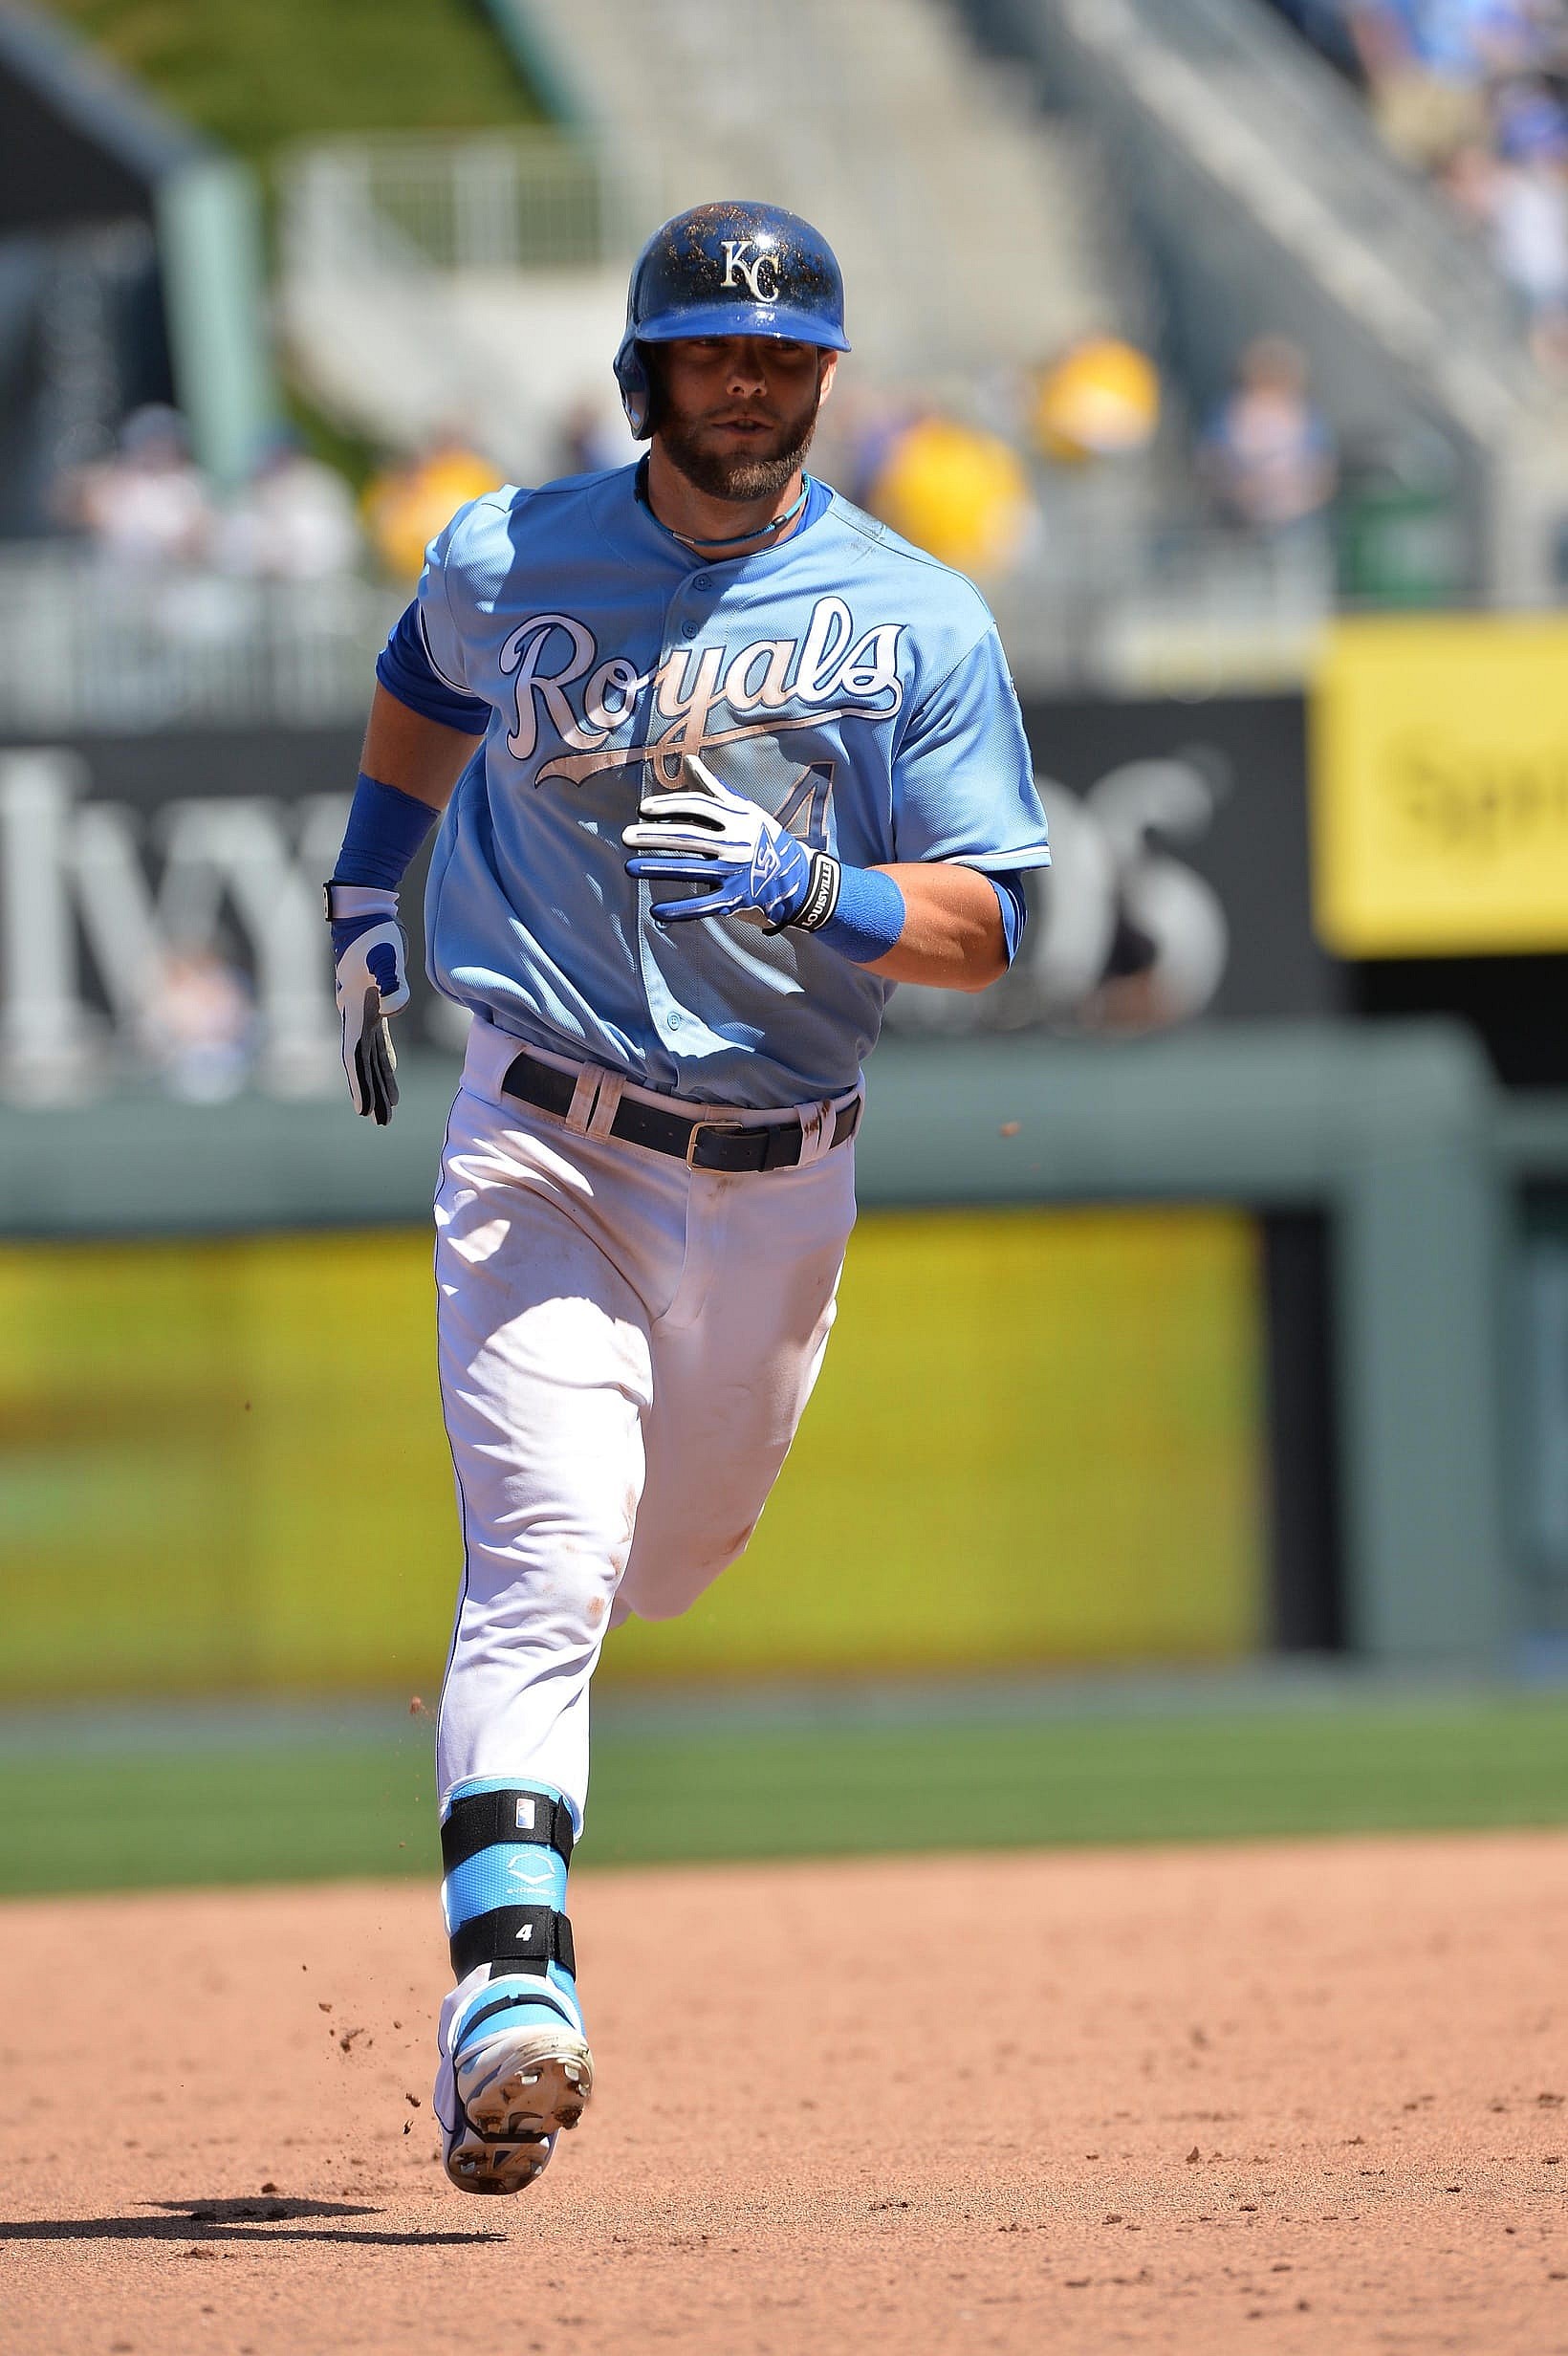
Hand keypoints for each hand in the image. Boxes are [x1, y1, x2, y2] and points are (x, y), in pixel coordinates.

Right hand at [326, 886, 410, 1124]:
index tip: (363, 1108)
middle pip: (362, 1063)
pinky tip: (391, 1077)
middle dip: (371, 1093)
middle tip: (380, 1121)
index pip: (354, 1054)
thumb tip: (390, 1008)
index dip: (358, 1083)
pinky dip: (385, 1060)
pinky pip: (379, 1041)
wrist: (365, 915)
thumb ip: (389, 981)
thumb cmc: (374, 933)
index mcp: (355, 1008)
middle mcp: (355, 1014)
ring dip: (378, 1082)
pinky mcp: (375, 1004)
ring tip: (388, 1109)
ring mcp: (363, 1010)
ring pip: (370, 1056)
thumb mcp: (385, 954)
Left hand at [622, 755, 838, 930]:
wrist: (802, 880)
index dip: (669, 806)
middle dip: (654, 837)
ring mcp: (735, 873)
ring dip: (657, 868)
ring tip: (629, 867)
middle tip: (625, 836)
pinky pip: (702, 906)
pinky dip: (679, 910)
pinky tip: (656, 911)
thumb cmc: (765, 840)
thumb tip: (688, 760)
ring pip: (690, 870)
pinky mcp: (736, 900)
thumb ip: (713, 788)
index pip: (697, 807)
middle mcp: (735, 843)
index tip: (642, 810)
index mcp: (737, 818)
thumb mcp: (745, 811)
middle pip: (688, 837)